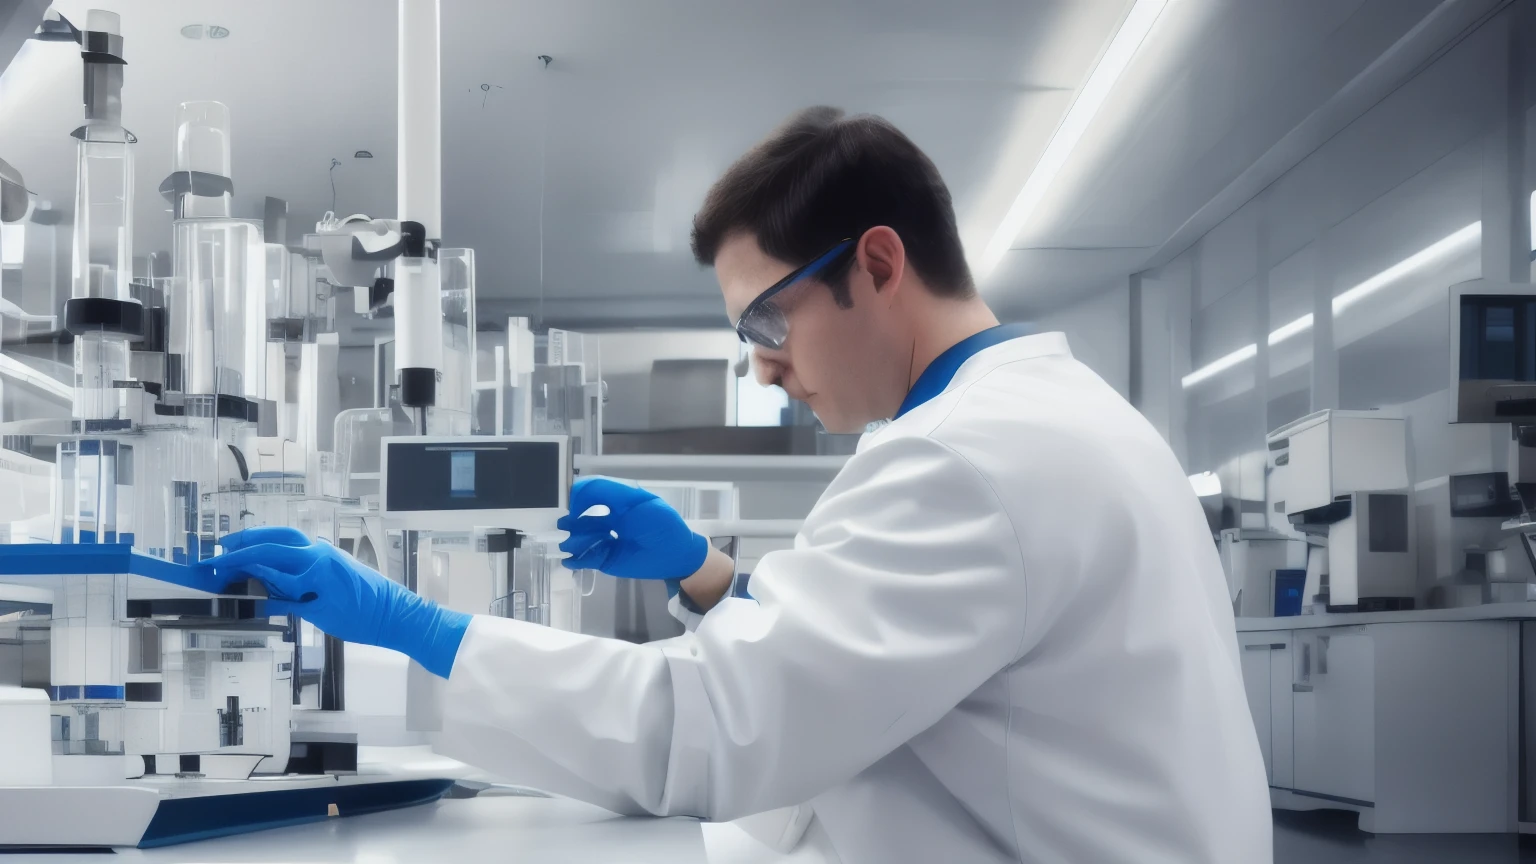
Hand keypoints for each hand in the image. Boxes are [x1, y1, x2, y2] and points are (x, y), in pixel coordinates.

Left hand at [194, 526, 470, 678]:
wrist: (394, 613)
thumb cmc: (366, 597)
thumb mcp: (335, 575)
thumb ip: (306, 574)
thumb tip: (271, 578)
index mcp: (322, 551)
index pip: (280, 536)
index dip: (251, 537)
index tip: (228, 543)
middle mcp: (320, 558)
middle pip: (273, 546)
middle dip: (240, 550)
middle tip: (216, 558)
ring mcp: (321, 580)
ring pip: (276, 569)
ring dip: (246, 571)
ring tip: (223, 576)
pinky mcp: (321, 604)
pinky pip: (286, 602)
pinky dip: (266, 601)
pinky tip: (251, 603)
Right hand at [557, 477, 708, 579]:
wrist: (677, 556)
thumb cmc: (663, 525)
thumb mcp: (641, 502)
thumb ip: (613, 492)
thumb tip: (582, 489)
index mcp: (617, 502)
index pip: (591, 493)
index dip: (580, 497)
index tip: (574, 505)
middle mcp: (609, 519)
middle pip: (582, 518)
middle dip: (571, 521)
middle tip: (564, 525)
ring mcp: (606, 539)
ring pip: (582, 538)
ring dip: (574, 540)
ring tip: (570, 545)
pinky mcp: (607, 559)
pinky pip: (586, 558)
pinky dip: (576, 559)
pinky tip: (570, 560)